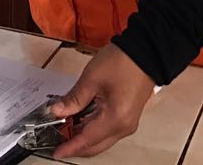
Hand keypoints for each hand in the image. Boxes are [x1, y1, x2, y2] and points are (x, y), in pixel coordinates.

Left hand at [50, 44, 157, 158]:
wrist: (146, 51)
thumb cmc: (122, 62)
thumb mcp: (91, 78)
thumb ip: (73, 98)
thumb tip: (56, 111)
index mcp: (115, 119)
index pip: (87, 140)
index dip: (70, 147)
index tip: (56, 152)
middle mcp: (124, 127)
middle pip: (96, 145)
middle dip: (75, 144)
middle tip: (57, 139)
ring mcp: (128, 123)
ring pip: (102, 139)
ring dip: (84, 136)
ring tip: (65, 128)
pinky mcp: (128, 116)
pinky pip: (108, 130)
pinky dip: (93, 129)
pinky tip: (80, 120)